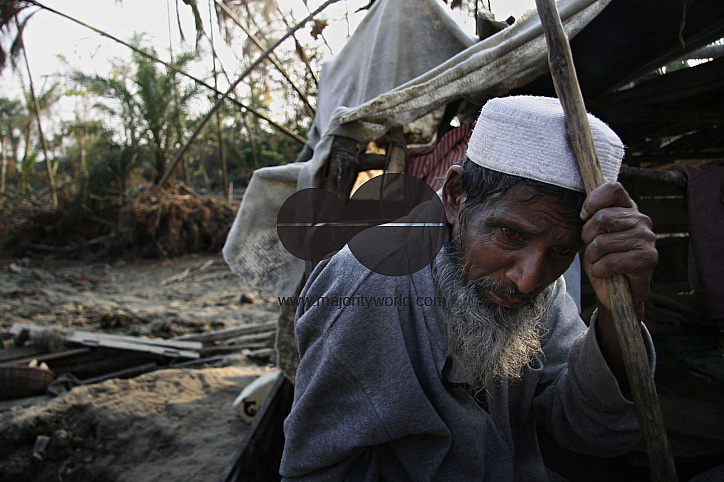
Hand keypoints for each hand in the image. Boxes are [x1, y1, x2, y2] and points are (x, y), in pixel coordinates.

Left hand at [580, 182, 657, 319]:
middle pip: (603, 217)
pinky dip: (600, 270)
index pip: (613, 189)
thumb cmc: (603, 259)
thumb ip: (595, 211)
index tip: (584, 216)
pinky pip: (610, 261)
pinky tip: (604, 272)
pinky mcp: (647, 259)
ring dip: (593, 256)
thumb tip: (599, 183)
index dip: (594, 201)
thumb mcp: (594, 233)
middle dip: (588, 236)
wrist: (617, 293)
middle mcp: (641, 220)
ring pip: (602, 242)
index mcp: (628, 209)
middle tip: (593, 248)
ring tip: (599, 261)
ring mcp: (647, 239)